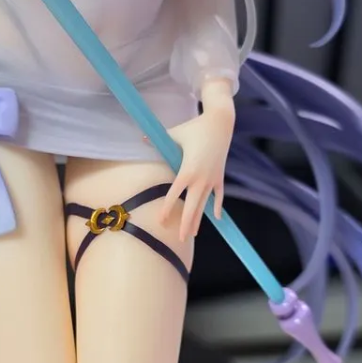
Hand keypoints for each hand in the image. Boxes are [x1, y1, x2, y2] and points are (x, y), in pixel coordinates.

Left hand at [157, 102, 234, 242]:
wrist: (221, 123)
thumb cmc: (195, 127)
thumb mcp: (174, 133)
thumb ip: (157, 139)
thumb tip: (140, 138)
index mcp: (187, 170)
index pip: (174, 194)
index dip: (167, 208)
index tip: (162, 221)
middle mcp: (200, 178)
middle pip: (192, 207)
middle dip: (186, 224)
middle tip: (181, 239)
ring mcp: (212, 179)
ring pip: (204, 204)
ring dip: (199, 219)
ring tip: (192, 233)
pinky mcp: (220, 176)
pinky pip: (218, 195)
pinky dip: (217, 206)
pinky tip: (216, 218)